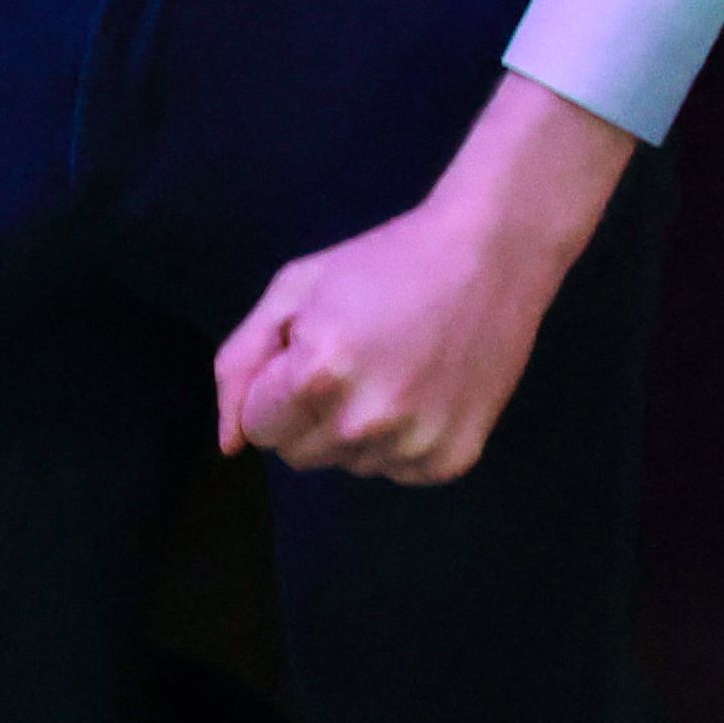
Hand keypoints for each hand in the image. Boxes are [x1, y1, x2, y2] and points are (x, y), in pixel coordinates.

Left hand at [211, 75, 632, 485]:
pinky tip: (427, 389)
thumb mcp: (296, 287)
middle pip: (299, 454)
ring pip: (348, 464)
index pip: (258, 428)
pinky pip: (396, 470)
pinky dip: (403, 439)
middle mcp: (364, 423)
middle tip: (357, 356)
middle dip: (312, 412)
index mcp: (318, 375)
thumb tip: (230, 444)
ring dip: (357, 428)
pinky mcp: (453, 459)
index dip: (278, 386)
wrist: (493, 252)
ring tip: (397, 367)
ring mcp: (413, 446)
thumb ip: (241, 363)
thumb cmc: (386, 261)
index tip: (314, 350)